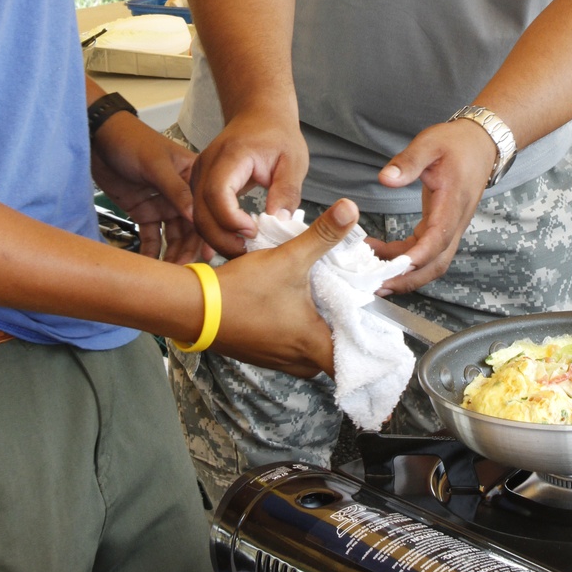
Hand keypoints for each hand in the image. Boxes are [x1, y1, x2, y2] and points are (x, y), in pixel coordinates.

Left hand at [90, 114, 204, 263]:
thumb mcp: (155, 163)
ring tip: (166, 274)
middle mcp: (180, 193)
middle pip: (188, 228)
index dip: (205, 234)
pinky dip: (150, 250)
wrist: (98, 138)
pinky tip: (149, 265)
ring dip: (170, 254)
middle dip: (186, 250)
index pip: (202, 210)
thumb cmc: (131, 141)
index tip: (205, 257)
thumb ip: (176, 190)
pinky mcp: (143, 211)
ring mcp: (161, 203)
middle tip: (182, 272)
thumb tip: (195, 215)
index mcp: (191, 177)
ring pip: (171, 236)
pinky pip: (151, 236)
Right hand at [190, 105, 309, 257]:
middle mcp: (206, 164)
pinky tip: (232, 242)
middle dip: (221, 237)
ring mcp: (199, 174)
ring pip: (195, 216)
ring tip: (242, 250)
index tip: (253, 232)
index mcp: (230, 155)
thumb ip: (286, 191)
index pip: (217, 193)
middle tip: (247, 252)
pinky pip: (199, 212)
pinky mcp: (199, 184)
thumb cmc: (278, 135)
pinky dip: (213, 231)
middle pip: (200, 210)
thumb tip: (278, 222)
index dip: (231, 219)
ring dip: (216, 238)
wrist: (260, 115)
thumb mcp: (293, 161)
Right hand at [210, 198, 357, 374]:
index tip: (378, 323)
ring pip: (313, 348)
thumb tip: (350, 209)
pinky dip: (299, 328)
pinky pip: (292, 346)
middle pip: (336, 351)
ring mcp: (279, 360)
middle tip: (352, 300)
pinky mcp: (263, 353)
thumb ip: (322, 235)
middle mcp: (299, 362)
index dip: (370, 344)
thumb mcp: (288, 258)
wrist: (194, 308)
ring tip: (327, 297)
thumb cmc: (242, 291)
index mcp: (313, 346)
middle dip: (345, 327)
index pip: (357, 360)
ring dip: (320, 326)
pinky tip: (296, 303)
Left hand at [366, 118, 495, 291]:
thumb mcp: (429, 144)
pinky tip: (383, 257)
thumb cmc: (456, 143)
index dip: (418, 256)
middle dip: (409, 278)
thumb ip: (408, 162)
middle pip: (437, 263)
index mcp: (452, 202)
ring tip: (374, 276)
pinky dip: (406, 259)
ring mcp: (451, 227)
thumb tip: (385, 179)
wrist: (480, 144)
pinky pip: (426, 251)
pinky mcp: (443, 226)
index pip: (438, 238)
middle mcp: (455, 221)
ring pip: (433, 262)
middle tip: (377, 284)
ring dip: (406, 274)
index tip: (396, 266)